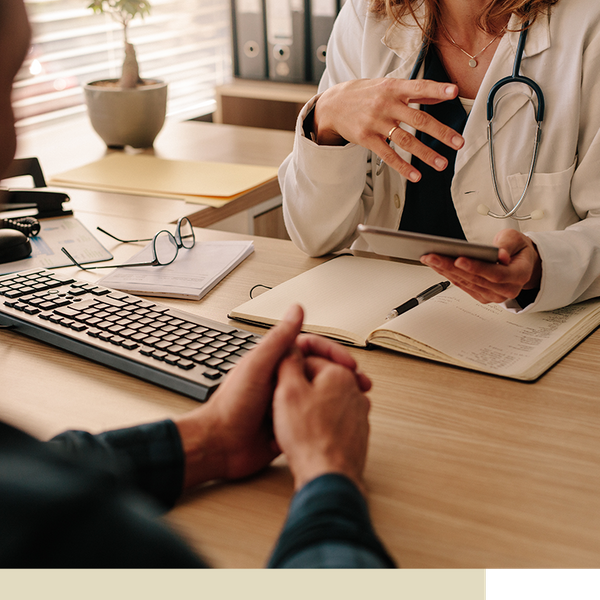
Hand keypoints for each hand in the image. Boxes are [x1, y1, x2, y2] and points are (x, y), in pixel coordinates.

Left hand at [174, 305, 370, 489]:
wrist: (220, 446)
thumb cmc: (232, 405)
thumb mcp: (259, 366)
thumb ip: (279, 339)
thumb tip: (296, 309)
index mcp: (274, 361)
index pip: (311, 347)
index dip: (332, 352)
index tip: (348, 362)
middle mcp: (281, 379)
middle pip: (319, 369)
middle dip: (342, 374)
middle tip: (361, 384)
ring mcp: (285, 401)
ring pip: (319, 393)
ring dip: (338, 395)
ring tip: (357, 402)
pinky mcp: (288, 423)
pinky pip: (312, 415)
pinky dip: (328, 415)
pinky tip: (341, 420)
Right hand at [272, 347, 371, 492]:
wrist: (327, 476)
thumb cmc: (309, 438)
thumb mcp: (288, 391)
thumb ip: (289, 363)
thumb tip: (291, 349)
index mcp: (340, 374)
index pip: (310, 358)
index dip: (288, 371)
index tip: (278, 382)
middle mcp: (354, 391)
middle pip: (317, 381)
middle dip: (298, 391)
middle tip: (282, 404)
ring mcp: (358, 414)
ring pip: (323, 402)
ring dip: (305, 410)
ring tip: (290, 424)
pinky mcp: (355, 434)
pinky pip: (330, 422)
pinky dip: (316, 426)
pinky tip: (302, 438)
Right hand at [312, 78, 464, 180]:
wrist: (333, 105)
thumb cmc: (364, 94)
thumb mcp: (388, 86)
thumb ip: (416, 91)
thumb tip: (443, 94)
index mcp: (393, 88)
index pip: (419, 87)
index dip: (437, 90)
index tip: (454, 92)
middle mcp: (386, 105)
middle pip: (418, 119)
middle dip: (440, 132)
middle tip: (458, 143)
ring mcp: (375, 123)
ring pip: (405, 141)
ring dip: (425, 154)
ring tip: (441, 164)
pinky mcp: (367, 139)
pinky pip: (388, 155)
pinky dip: (403, 167)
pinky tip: (416, 175)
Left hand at [420, 229, 541, 303]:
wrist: (520, 261)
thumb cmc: (517, 249)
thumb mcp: (516, 239)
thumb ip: (507, 245)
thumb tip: (500, 255)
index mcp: (519, 275)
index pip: (496, 274)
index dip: (476, 268)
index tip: (458, 259)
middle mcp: (507, 290)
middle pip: (475, 280)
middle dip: (451, 267)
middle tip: (434, 256)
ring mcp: (493, 295)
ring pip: (466, 283)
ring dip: (445, 271)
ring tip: (430, 258)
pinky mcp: (481, 296)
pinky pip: (462, 286)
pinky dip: (448, 275)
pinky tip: (436, 265)